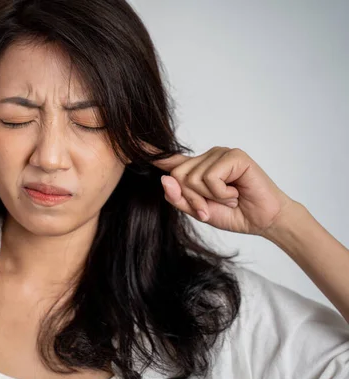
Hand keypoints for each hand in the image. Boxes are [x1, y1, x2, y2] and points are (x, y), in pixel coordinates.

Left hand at [150, 146, 295, 236]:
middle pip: (177, 176)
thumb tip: (164, 179)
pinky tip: (236, 192)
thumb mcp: (199, 211)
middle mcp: (205, 157)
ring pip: (192, 178)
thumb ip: (179, 198)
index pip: (170, 161)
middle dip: (193, 198)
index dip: (151, 152)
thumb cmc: (234, 214)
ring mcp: (219, 153)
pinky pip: (210, 178)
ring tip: (229, 198)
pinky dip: (221, 193)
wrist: (263, 220)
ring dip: (210, 197)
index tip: (132, 140)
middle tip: (213, 205)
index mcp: (195, 169)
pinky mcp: (233, 155)